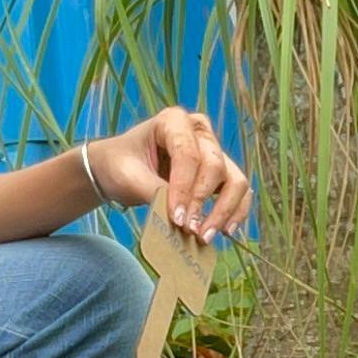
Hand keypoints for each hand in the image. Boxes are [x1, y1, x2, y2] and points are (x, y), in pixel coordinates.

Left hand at [84, 107, 251, 242]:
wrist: (118, 168)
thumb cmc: (120, 165)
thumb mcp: (129, 176)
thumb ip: (154, 192)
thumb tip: (183, 217)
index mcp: (174, 121)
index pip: (188, 155)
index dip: (184, 188)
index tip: (176, 218)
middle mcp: (200, 132)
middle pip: (214, 166)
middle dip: (202, 202)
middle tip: (188, 230)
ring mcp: (214, 152)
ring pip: (235, 180)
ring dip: (224, 210)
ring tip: (205, 236)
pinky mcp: (221, 174)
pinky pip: (239, 193)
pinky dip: (235, 212)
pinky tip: (224, 231)